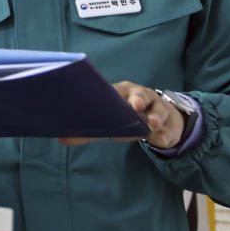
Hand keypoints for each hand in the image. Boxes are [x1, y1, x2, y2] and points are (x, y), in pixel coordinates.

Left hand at [57, 81, 183, 148]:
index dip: (113, 93)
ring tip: (152, 123)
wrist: (160, 121)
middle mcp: (140, 96)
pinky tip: (161, 139)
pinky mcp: (168, 124)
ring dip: (155, 115)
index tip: (111, 98)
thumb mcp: (109, 125)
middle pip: (139, 94)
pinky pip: (168, 129)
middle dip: (137, 98)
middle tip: (135, 104)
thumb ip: (88, 132)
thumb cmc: (127, 118)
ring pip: (157, 108)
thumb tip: (60, 138)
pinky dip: (165, 134)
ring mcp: (156, 108)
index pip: (116, 90)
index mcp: (122, 93)